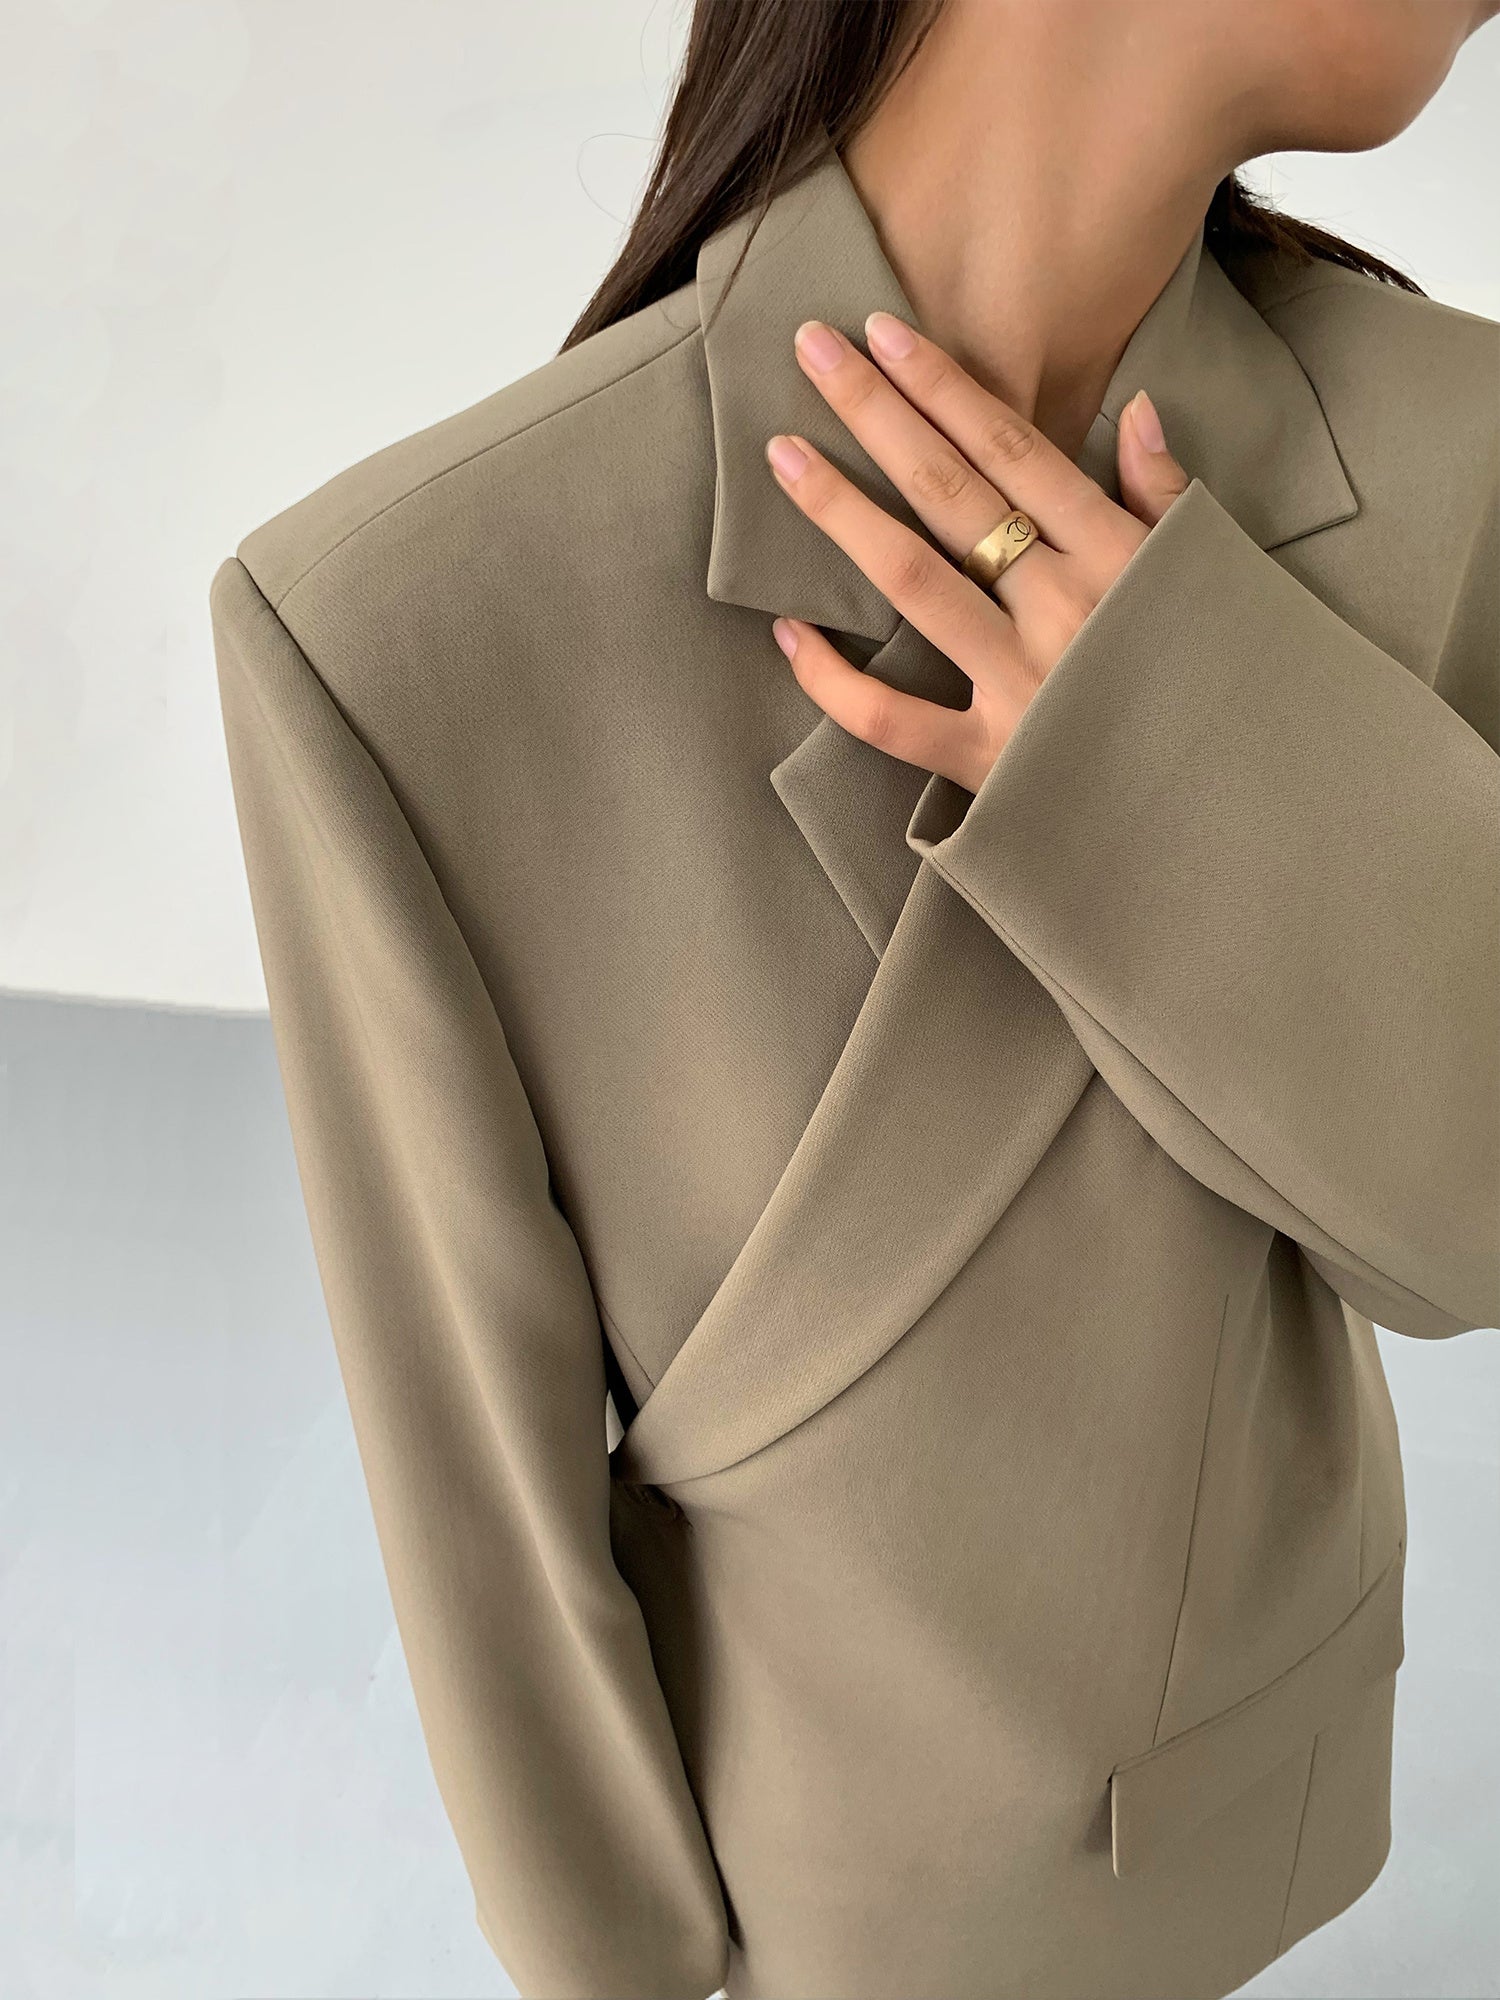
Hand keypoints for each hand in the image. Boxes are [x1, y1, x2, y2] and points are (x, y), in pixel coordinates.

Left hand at [765, 312, 1190, 792]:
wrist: (1242, 817)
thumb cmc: (1230, 688)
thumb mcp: (1216, 580)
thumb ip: (1166, 499)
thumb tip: (1138, 409)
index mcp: (1119, 557)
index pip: (1014, 448)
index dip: (943, 386)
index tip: (883, 331)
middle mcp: (1064, 609)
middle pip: (951, 493)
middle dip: (877, 414)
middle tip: (810, 349)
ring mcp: (1022, 686)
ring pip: (914, 581)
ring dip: (842, 512)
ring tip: (784, 454)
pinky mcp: (991, 764)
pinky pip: (892, 720)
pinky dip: (833, 681)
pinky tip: (786, 633)